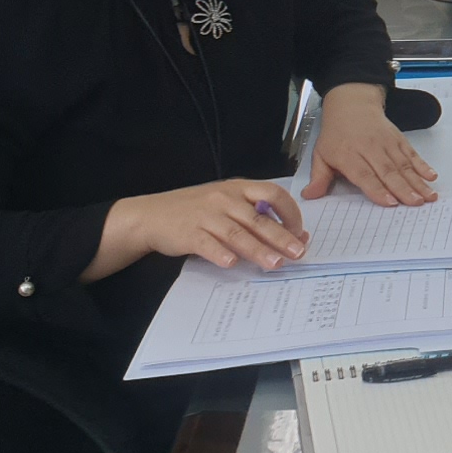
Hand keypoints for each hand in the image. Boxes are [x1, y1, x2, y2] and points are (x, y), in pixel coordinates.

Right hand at [88, 178, 305, 279]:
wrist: (151, 215)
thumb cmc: (196, 210)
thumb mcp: (226, 203)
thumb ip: (254, 214)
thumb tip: (290, 234)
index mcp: (238, 188)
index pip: (273, 193)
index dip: (290, 212)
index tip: (300, 232)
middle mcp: (224, 198)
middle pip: (259, 218)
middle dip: (281, 236)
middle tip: (298, 252)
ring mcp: (206, 215)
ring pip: (237, 233)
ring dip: (258, 249)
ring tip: (275, 263)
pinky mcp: (188, 233)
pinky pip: (208, 244)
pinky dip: (220, 253)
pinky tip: (232, 264)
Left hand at [305, 83, 438, 206]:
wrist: (352, 104)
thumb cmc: (337, 133)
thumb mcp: (321, 154)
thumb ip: (319, 177)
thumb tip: (310, 195)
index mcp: (349, 155)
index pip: (365, 174)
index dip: (378, 189)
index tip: (390, 202)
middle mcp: (370, 148)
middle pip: (388, 171)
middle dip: (403, 189)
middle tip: (415, 203)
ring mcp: (387, 143)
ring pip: (404, 165)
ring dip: (417, 181)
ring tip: (428, 196)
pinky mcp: (399, 140)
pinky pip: (412, 154)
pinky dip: (423, 165)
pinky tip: (431, 176)